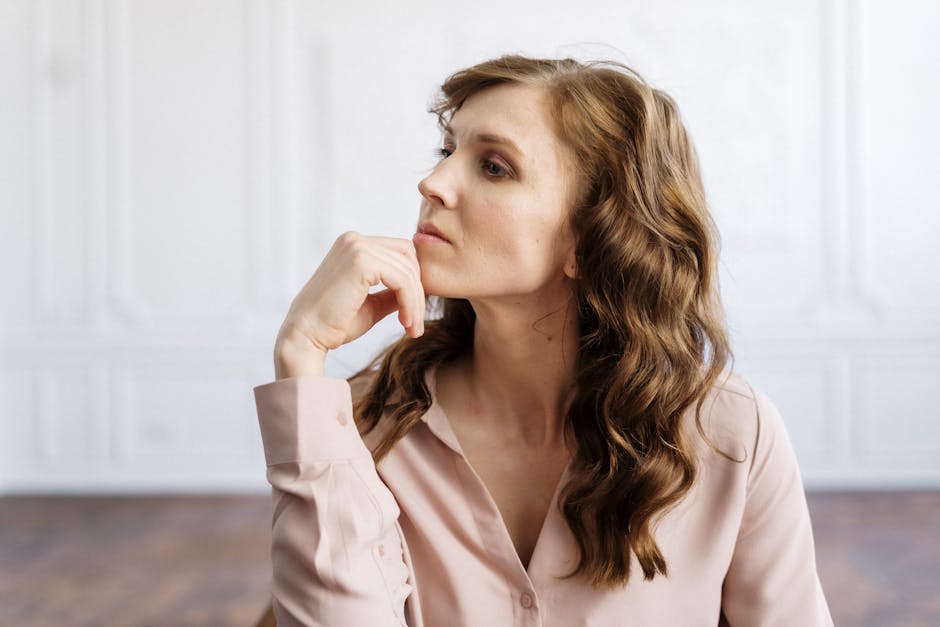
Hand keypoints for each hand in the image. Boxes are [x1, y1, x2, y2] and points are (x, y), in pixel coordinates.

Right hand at [274, 232, 425, 376]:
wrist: (306, 336)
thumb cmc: (334, 324)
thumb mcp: (372, 303)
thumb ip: (392, 292)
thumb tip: (419, 290)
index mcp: (353, 245)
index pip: (400, 253)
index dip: (413, 282)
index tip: (413, 315)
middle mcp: (354, 240)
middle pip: (408, 257)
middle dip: (418, 292)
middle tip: (416, 325)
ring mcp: (357, 247)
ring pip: (408, 271)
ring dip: (416, 302)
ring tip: (412, 329)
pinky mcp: (361, 261)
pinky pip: (402, 280)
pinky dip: (410, 303)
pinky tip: (406, 323)